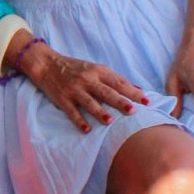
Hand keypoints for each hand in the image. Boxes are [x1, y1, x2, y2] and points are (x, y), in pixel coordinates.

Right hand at [15, 41, 148, 133]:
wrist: (46, 64)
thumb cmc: (75, 68)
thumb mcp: (95, 68)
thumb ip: (114, 79)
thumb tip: (136, 89)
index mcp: (97, 71)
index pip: (118, 82)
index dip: (132, 92)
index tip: (146, 101)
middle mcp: (87, 79)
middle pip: (106, 92)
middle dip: (119, 101)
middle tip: (132, 111)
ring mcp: (74, 89)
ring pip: (89, 102)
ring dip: (99, 112)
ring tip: (110, 121)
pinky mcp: (62, 99)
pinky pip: (72, 111)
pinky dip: (79, 121)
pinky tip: (86, 129)